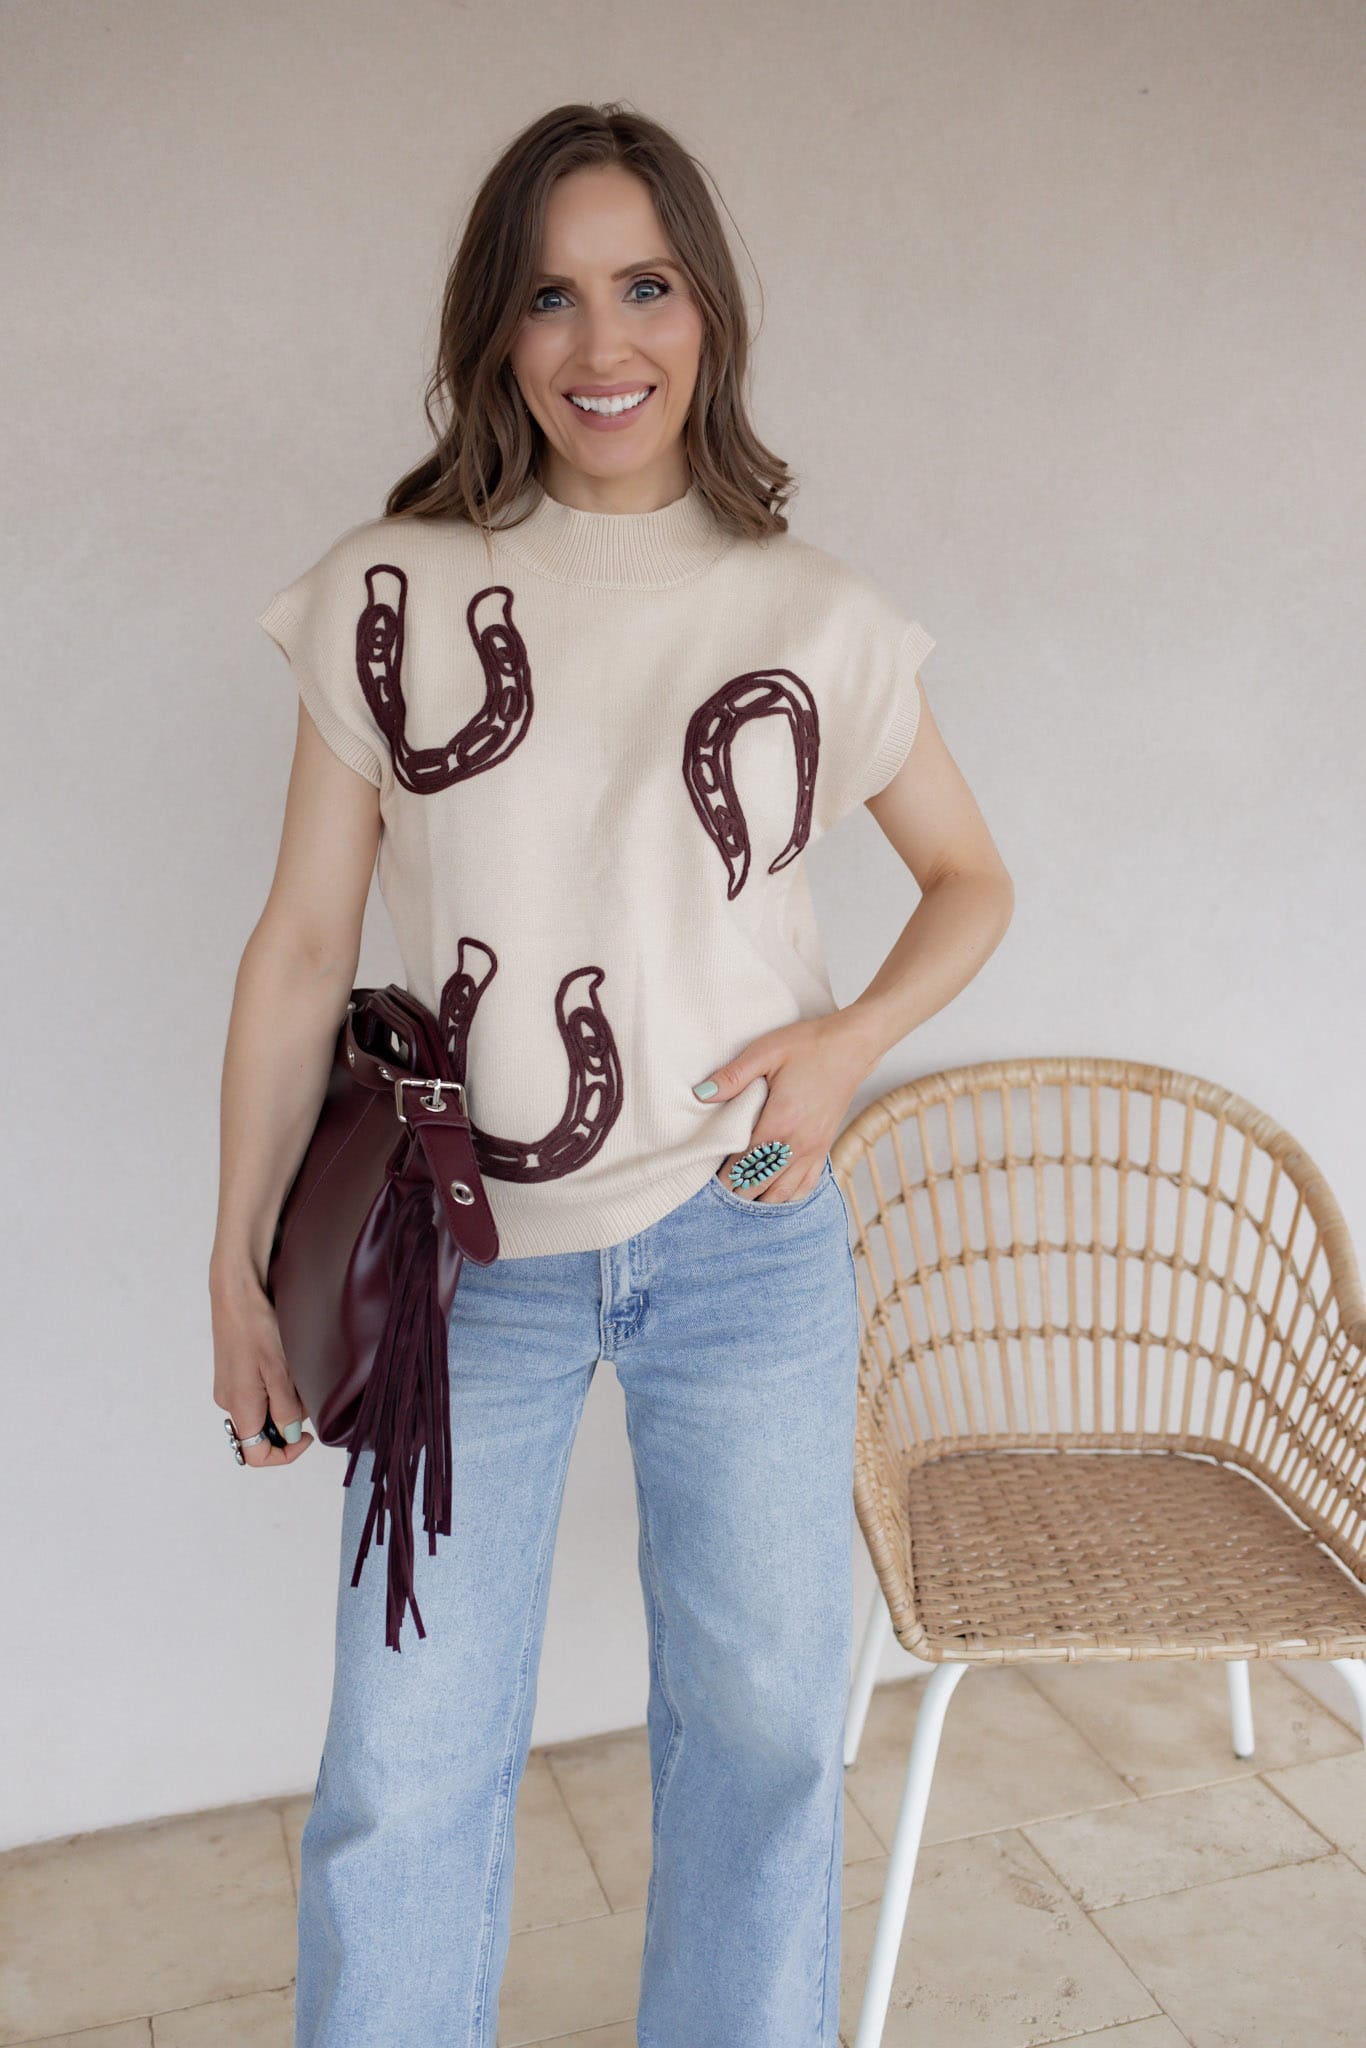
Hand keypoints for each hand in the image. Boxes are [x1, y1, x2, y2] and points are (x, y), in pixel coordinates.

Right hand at [210, 1270, 314, 1467]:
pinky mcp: (232, 1372)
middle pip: (261, 1433)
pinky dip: (274, 1388)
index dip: (286, 1454)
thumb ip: (286, 1409)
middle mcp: (228, 1402)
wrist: (236, 1292)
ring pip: (261, 1412)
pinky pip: (256, 1394)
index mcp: (239, 1407)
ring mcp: (229, 1387)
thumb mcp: (279, 1371)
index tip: (308, 1435)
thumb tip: (291, 1436)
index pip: (256, 1455)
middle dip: (288, 1422)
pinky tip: (283, 1364)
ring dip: (283, 1402)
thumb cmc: (255, 1326)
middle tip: (304, 1392)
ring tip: (294, 1372)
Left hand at [693, 1010, 875, 1203]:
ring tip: (742, 1193)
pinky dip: (787, 1195)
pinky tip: (773, 1192)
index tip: (708, 1180)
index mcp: (780, 1122)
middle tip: (719, 1189)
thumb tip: (700, 1094)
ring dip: (761, 1198)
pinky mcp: (825, 1148)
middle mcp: (799, 1143)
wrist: (852, 1046)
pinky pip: (806, 1186)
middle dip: (738, 1191)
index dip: (724, 1178)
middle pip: (761, 1186)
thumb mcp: (765, 1052)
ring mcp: (815, 1149)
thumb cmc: (808, 1045)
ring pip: (783, 1194)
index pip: (745, 1165)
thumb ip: (733, 1076)